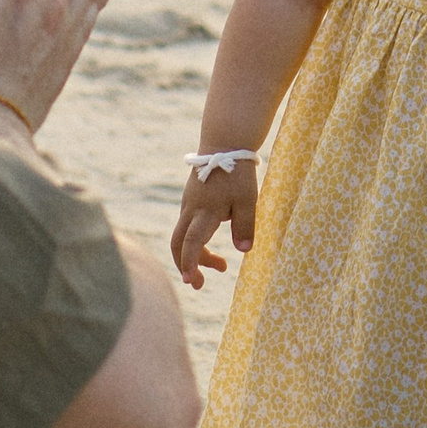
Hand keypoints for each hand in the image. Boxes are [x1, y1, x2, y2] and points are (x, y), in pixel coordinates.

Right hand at [172, 160, 257, 287]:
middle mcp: (191, 210)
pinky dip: (197, 241)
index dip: (190, 263)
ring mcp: (188, 205)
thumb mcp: (248, 199)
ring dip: (197, 254)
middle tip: (200, 284)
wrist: (224, 143)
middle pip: (178, 243)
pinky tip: (214, 241)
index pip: (191, 243)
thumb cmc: (237, 172)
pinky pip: (188, 226)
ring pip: (184, 236)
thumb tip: (242, 251)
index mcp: (205, 211)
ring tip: (222, 265)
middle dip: (186, 265)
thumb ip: (245, 225)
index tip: (190, 281)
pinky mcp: (191, 201)